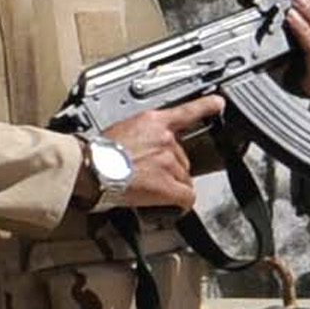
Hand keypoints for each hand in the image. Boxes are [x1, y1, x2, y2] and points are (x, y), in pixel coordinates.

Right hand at [102, 96, 222, 210]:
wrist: (91, 168)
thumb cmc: (98, 152)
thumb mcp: (122, 129)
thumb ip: (140, 134)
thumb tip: (141, 145)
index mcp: (154, 121)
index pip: (187, 111)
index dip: (206, 106)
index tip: (218, 102)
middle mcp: (165, 139)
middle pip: (183, 156)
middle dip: (172, 167)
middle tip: (151, 174)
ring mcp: (168, 162)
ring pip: (184, 177)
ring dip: (172, 184)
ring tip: (150, 188)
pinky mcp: (167, 185)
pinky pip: (186, 196)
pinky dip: (181, 203)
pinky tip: (174, 205)